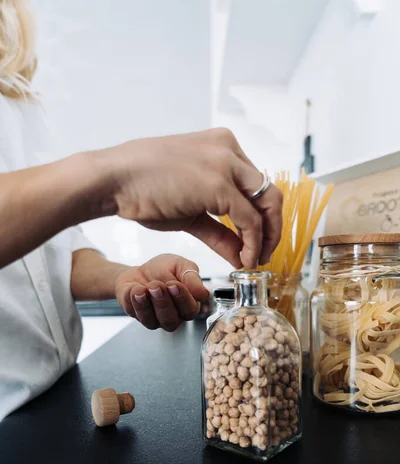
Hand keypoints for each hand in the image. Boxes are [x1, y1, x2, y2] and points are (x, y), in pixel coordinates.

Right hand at [98, 128, 282, 268]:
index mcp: (222, 146)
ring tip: (255, 261)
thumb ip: (219, 228)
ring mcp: (225, 164)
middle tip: (264, 254)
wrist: (113, 179)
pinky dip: (253, 244)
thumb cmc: (142, 189)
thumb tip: (239, 252)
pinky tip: (243, 260)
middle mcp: (229, 150)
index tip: (256, 242)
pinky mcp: (219, 184)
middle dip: (272, 229)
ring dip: (266, 238)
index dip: (261, 217)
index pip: (255, 185)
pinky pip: (250, 220)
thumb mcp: (190, 209)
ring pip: (267, 204)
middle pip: (269, 193)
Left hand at [115, 254, 209, 331]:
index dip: (182, 298)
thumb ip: (192, 277)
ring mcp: (153, 319)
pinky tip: (134, 289)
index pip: (189, 310)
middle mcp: (172, 317)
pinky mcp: (136, 315)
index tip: (174, 284)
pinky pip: (134, 313)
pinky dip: (133, 300)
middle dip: (163, 303)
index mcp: (187, 305)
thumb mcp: (180, 265)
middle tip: (157, 286)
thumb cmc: (164, 270)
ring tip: (143, 289)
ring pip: (152, 321)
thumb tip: (204, 293)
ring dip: (146, 305)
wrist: (140, 270)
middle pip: (171, 320)